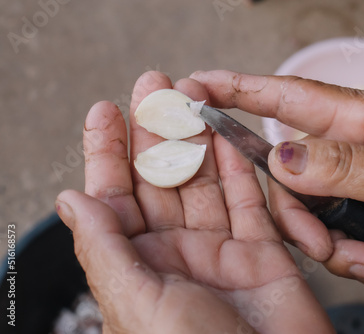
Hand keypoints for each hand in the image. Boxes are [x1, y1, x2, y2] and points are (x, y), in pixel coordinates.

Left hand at [55, 71, 334, 332]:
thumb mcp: (138, 302)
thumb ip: (106, 248)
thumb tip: (72, 199)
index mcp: (138, 267)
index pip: (116, 197)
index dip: (109, 152)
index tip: (107, 111)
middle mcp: (176, 254)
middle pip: (162, 180)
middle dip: (157, 132)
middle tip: (154, 87)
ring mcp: (221, 250)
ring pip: (206, 182)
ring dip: (198, 140)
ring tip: (191, 98)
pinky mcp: (263, 251)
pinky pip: (250, 200)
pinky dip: (240, 167)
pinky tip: (228, 137)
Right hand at [190, 70, 363, 286]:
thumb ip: (344, 167)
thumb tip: (282, 157)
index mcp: (361, 118)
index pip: (285, 95)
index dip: (237, 89)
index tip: (196, 87)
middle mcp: (346, 146)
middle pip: (285, 175)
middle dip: (299, 218)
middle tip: (324, 244)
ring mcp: (349, 180)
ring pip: (304, 212)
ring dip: (334, 245)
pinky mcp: (356, 209)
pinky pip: (328, 235)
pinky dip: (353, 256)